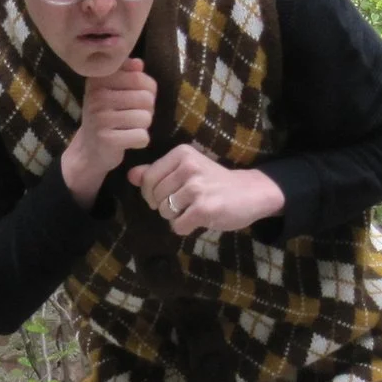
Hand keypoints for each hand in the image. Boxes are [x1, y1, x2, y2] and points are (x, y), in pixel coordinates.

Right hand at [60, 59, 155, 206]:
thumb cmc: (106, 116)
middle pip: (146, 98)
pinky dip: (140, 141)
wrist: (89, 149)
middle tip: (132, 116)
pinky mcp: (107, 139)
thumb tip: (139, 63)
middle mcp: (96, 96)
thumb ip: (127, 74)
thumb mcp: (113, 90)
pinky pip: (142, 136)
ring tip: (129, 127)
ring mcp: (100, 118)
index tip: (134, 99)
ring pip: (146, 118)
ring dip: (143, 126)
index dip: (147, 90)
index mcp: (99, 80)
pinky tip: (128, 140)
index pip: (140, 78)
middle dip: (147, 110)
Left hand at [129, 145, 285, 236]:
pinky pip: (178, 225)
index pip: (147, 179)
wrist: (250, 192)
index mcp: (181, 153)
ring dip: (176, 217)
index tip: (166, 196)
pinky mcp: (205, 207)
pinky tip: (199, 219)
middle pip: (155, 197)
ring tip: (194, 209)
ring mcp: (197, 187)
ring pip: (165, 212)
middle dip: (166, 206)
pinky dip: (185, 228)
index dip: (151, 194)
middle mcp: (188, 166)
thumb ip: (157, 172)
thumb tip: (131, 175)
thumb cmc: (214, 182)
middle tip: (186, 203)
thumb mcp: (186, 170)